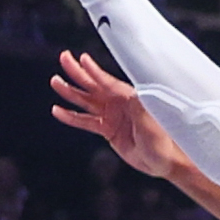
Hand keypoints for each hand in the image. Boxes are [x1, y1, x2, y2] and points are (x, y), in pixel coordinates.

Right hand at [50, 51, 192, 180]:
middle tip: (64, 58)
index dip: (94, 70)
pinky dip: (71, 117)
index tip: (82, 58)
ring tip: (55, 82)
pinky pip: (85, 121)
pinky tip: (58, 111)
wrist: (163, 161)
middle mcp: (119, 103)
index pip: (108, 81)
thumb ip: (141, 108)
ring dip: (70, 92)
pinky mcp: (107, 130)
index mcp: (130, 97)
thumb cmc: (163, 140)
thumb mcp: (152, 123)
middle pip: (93, 85)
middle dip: (78, 72)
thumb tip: (133, 95)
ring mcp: (111, 116)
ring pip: (86, 101)